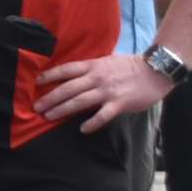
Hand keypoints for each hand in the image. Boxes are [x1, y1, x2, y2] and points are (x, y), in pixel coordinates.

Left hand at [34, 52, 173, 131]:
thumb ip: (91, 68)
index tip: (35, 82)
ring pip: (79, 101)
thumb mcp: (106, 61)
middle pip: (67, 88)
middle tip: (36, 107)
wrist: (156, 71)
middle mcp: (97, 78)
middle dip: (50, 98)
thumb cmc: (130, 66)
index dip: (49, 76)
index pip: (66, 70)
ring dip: (62, 109)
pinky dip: (92, 123)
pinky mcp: (120, 103)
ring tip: (49, 116)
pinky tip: (83, 129)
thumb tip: (74, 73)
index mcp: (92, 66)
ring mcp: (107, 91)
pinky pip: (103, 115)